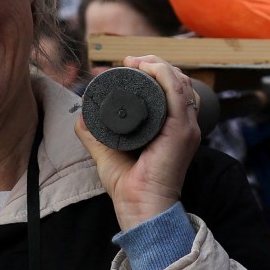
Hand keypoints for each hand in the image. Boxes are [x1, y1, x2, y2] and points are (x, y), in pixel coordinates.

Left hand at [75, 56, 199, 231]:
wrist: (140, 208)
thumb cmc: (129, 186)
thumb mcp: (108, 150)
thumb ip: (95, 133)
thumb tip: (82, 111)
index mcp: (173, 126)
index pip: (173, 88)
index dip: (154, 70)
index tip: (129, 64)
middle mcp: (185, 124)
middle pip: (178, 79)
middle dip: (154, 63)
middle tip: (130, 61)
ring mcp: (186, 126)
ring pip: (179, 81)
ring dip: (157, 64)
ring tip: (135, 62)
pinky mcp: (182, 131)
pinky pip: (178, 93)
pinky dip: (164, 75)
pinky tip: (148, 68)